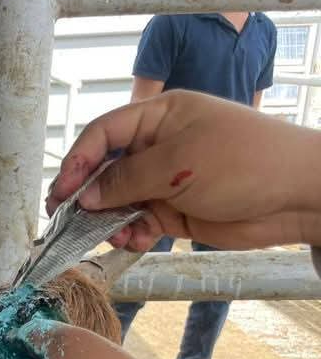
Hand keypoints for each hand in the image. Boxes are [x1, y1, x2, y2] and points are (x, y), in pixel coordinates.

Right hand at [45, 90, 320, 251]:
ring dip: (108, 220)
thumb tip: (87, 196)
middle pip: (106, 170)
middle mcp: (159, 146)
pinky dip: (131, 234)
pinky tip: (134, 241)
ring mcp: (166, 180)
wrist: (296, 196)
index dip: (78, 160)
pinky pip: (139, 222)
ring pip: (119, 201)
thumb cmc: (244, 162)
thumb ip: (128, 178)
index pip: (104, 134)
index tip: (62, 190)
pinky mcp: (175, 211)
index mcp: (160, 117)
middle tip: (65, 218)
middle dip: (86, 195)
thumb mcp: (180, 163)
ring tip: (110, 235)